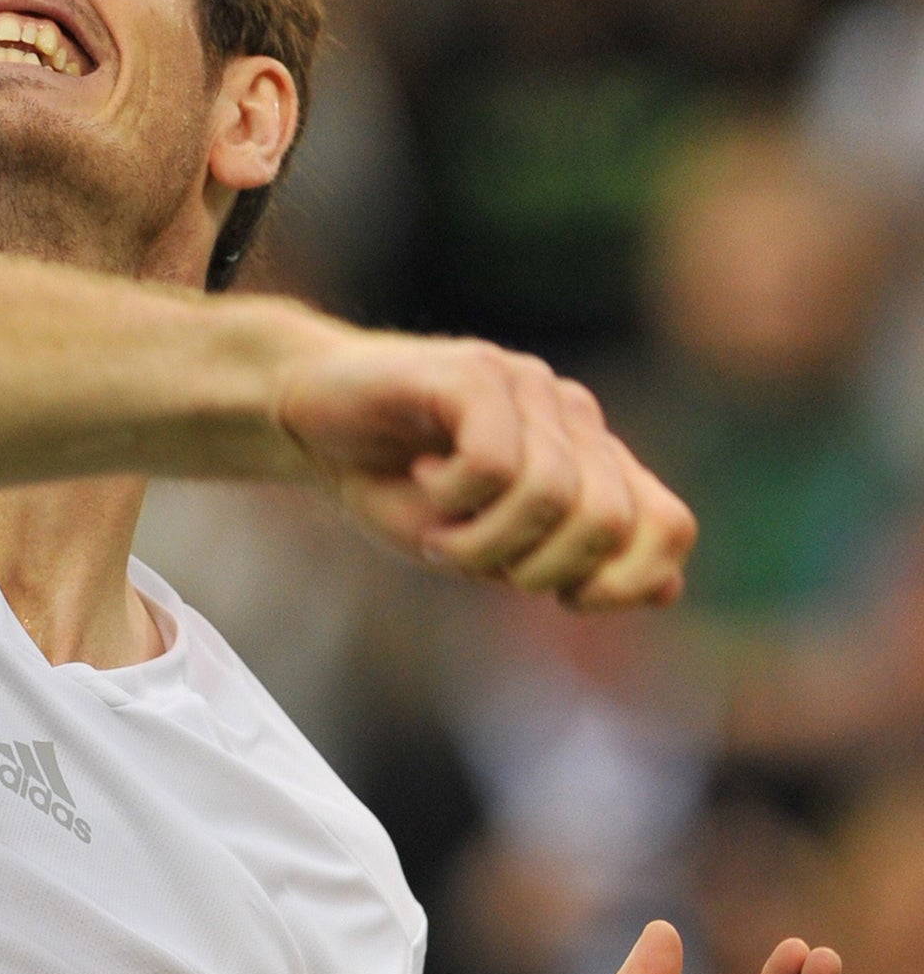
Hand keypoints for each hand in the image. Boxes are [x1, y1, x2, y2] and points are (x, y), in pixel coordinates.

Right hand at [273, 335, 695, 608]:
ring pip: (552, 495)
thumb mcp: (482, 545)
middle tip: (471, 559)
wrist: (305, 418)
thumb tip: (667, 588)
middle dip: (537, 567)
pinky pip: (495, 465)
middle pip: (610, 521)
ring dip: (481, 539)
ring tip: (437, 526)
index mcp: (587, 459)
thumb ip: (565, 562)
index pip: (668, 526)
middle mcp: (572, 417)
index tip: (562, 601)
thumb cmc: (390, 483)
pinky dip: (450, 498)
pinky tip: (419, 478)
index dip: (629, 582)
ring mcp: (529, 387)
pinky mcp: (477, 372)